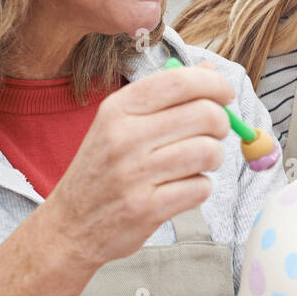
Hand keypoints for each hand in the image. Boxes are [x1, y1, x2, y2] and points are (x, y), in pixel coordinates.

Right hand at [47, 60, 233, 269]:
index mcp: (119, 108)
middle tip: (215, 134)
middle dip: (222, 123)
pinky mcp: (147, 208)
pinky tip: (183, 188)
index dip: (214, 83)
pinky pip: (200, 188)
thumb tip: (209, 70)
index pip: (180, 81)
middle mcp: (125, 137)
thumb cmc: (104, 169)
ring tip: (199, 163)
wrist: (70, 225)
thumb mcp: (121, 123)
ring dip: (214, 158)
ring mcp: (135, 174)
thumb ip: (165, 95)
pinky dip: (201, 188)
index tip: (226, 94)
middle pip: (205, 114)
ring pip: (208, 151)